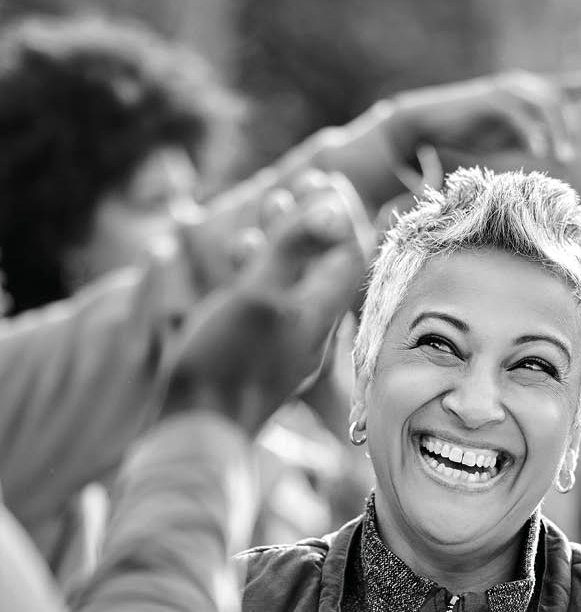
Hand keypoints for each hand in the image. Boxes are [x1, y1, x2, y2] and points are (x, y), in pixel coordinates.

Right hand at [160, 171, 375, 433]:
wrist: (198, 433)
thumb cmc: (227, 363)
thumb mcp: (260, 296)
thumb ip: (294, 249)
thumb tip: (335, 205)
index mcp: (320, 311)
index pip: (350, 252)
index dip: (339, 212)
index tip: (322, 178)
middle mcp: (312, 328)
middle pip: (325, 264)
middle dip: (310, 221)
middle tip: (293, 186)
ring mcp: (287, 344)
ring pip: (295, 281)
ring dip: (281, 241)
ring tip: (267, 206)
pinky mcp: (260, 357)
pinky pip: (271, 303)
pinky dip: (259, 271)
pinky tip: (235, 257)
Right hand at [384, 68, 580, 165]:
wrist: (426, 123)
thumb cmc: (466, 132)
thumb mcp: (505, 138)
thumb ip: (529, 138)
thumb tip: (550, 149)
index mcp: (525, 94)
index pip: (564, 86)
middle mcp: (519, 85)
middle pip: (558, 100)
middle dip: (569, 129)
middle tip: (569, 159)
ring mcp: (504, 90)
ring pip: (544, 105)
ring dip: (557, 133)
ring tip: (561, 159)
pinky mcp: (489, 99)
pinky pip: (520, 115)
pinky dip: (533, 133)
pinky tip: (540, 152)